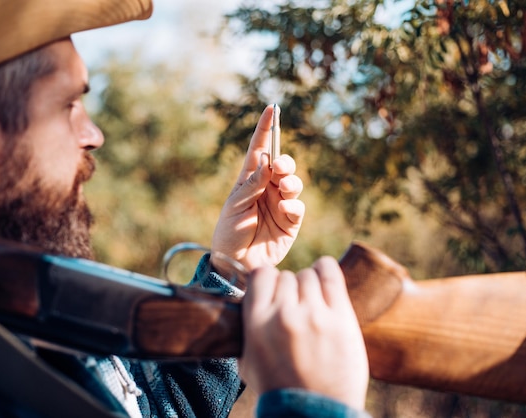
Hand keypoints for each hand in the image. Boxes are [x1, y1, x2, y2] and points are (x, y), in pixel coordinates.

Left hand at [211, 105, 303, 274]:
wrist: (234, 264)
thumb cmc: (228, 233)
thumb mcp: (234, 206)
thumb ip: (252, 184)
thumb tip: (268, 161)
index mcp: (249, 180)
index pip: (259, 150)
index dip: (266, 129)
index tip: (271, 108)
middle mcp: (267, 189)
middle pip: (282, 166)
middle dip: (284, 162)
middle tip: (280, 166)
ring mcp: (280, 206)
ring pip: (294, 184)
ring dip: (291, 182)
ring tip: (283, 187)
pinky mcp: (290, 224)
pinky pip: (297, 208)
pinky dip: (293, 206)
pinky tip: (284, 210)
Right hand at [239, 256, 368, 409]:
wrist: (314, 413)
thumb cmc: (279, 389)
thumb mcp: (248, 361)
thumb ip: (248, 328)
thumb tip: (249, 302)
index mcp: (257, 323)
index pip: (260, 274)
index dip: (267, 279)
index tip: (273, 289)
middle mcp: (284, 315)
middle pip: (287, 276)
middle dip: (289, 289)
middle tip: (295, 306)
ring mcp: (314, 315)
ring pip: (308, 275)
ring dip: (308, 285)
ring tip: (312, 301)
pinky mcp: (341, 318)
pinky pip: (331, 276)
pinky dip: (326, 270)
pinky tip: (324, 274)